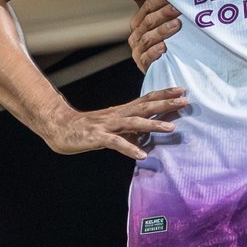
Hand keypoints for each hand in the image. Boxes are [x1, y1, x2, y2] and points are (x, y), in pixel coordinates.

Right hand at [41, 88, 187, 159]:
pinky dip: (129, 148)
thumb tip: (148, 136)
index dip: (164, 94)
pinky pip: (116, 143)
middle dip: (166, 104)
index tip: (182, 90)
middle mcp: (118, 114)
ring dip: (153, 125)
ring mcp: (108, 125)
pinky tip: (142, 155)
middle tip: (185, 100)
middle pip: (145, 106)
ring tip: (171, 128)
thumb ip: (131, 131)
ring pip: (134, 122)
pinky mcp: (98, 137)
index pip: (146, 99)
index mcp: (122, 111)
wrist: (60, 129)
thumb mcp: (114, 128)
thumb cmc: (89, 129)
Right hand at [128, 0, 181, 72]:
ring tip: (176, 25)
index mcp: (138, 24)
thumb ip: (147, 6)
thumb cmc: (163, 41)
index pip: (146, 8)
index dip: (159, 1)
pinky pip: (147, 58)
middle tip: (178, 8)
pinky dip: (155, 52)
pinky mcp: (144, 65)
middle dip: (164, 14)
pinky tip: (164, 47)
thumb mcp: (156, 23)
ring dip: (162, 31)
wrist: (164, 69)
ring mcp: (139, 51)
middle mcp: (136, 37)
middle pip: (148, 22)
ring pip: (148, 38)